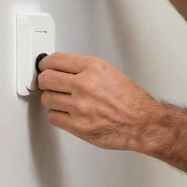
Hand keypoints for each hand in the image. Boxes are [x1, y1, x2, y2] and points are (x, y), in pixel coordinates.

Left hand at [37, 52, 157, 150]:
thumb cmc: (130, 101)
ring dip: (53, 101)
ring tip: (65, 102)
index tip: (44, 67)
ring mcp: (80, 106)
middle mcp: (85, 84)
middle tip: (50, 86)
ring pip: (47, 99)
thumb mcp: (110, 72)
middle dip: (46, 82)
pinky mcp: (78, 126)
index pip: (55, 60)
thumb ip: (84, 69)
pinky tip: (68, 114)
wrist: (142, 123)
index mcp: (93, 68)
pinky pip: (52, 118)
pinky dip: (58, 117)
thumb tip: (62, 69)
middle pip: (45, 79)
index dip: (45, 64)